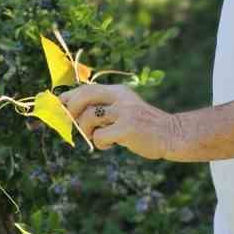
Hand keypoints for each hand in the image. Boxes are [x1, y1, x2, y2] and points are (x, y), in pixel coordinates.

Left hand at [59, 83, 181, 159]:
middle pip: (83, 97)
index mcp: (119, 91)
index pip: (87, 88)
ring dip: (87, 132)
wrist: (172, 134)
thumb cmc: (144, 126)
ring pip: (88, 119)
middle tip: (74, 124)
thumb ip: (105, 108)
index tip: (61, 105)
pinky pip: (99, 137)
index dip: (70, 97)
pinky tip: (111, 145)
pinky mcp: (127, 128)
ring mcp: (124, 112)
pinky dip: (100, 144)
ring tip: (99, 137)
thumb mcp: (126, 109)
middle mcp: (121, 98)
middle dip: (72, 111)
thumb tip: (72, 112)